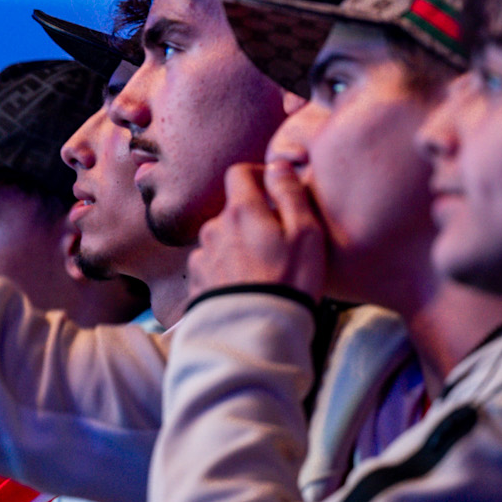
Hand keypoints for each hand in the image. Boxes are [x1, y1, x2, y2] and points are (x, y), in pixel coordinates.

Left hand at [188, 160, 326, 301]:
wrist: (254, 336)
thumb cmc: (289, 282)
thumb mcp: (306, 234)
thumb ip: (290, 193)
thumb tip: (278, 165)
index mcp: (241, 211)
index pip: (239, 173)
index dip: (257, 175)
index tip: (274, 192)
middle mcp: (214, 228)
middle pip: (232, 210)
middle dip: (252, 218)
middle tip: (276, 242)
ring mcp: (201, 257)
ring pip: (221, 239)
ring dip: (238, 245)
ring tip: (262, 270)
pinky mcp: (195, 283)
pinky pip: (211, 266)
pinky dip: (225, 270)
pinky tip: (243, 287)